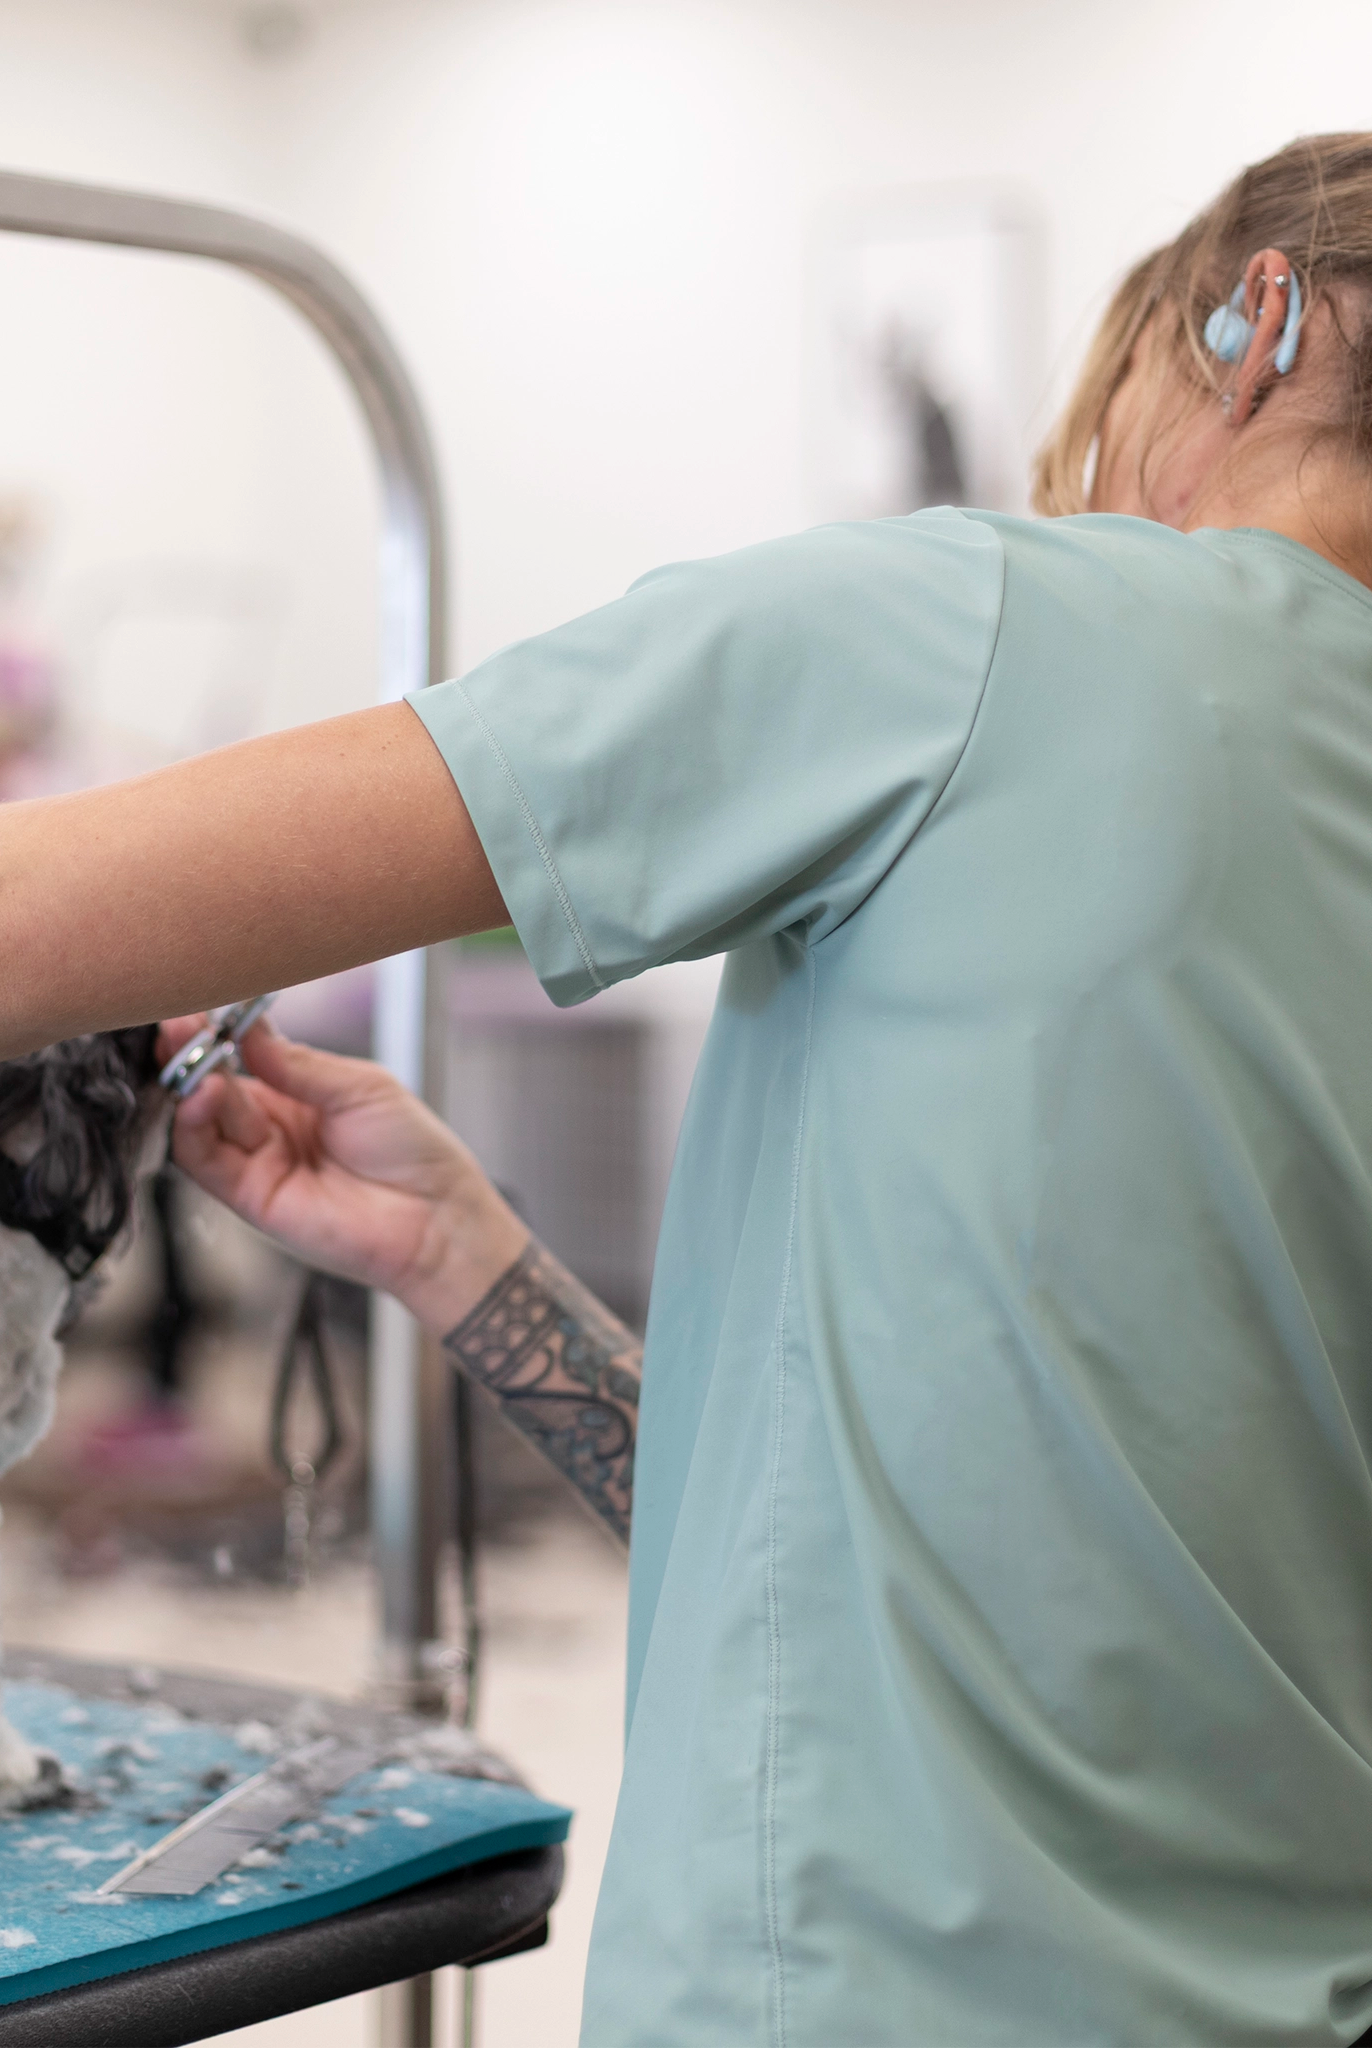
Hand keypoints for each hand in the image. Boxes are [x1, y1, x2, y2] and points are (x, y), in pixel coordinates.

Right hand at [159, 1017, 527, 1333]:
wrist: (436, 1219)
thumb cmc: (414, 1150)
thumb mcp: (360, 1088)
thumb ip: (299, 1064)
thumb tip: (247, 1030)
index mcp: (300, 1093)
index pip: (242, 1057)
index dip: (217, 1033)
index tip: (200, 1005)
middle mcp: (272, 1127)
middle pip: (212, 1085)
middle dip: (191, 1052)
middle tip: (178, 1024)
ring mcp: (259, 1162)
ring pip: (200, 1121)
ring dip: (188, 1086)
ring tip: (191, 1057)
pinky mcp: (250, 1198)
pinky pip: (204, 1161)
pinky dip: (193, 1127)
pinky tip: (202, 1095)